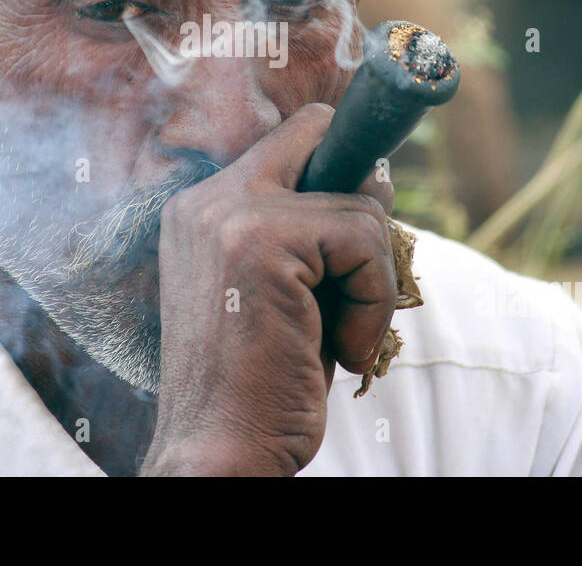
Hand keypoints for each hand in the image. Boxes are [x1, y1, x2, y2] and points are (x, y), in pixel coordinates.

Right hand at [140, 103, 396, 475]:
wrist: (221, 448)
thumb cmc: (261, 381)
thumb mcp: (290, 292)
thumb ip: (319, 233)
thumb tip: (379, 176)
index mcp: (202, 209)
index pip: (291, 139)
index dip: (338, 171)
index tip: (356, 241)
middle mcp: (207, 199)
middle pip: (321, 133)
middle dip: (362, 199)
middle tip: (362, 276)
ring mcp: (230, 213)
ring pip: (359, 206)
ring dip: (373, 282)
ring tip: (343, 339)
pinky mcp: (263, 239)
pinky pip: (364, 243)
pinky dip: (375, 303)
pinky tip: (344, 352)